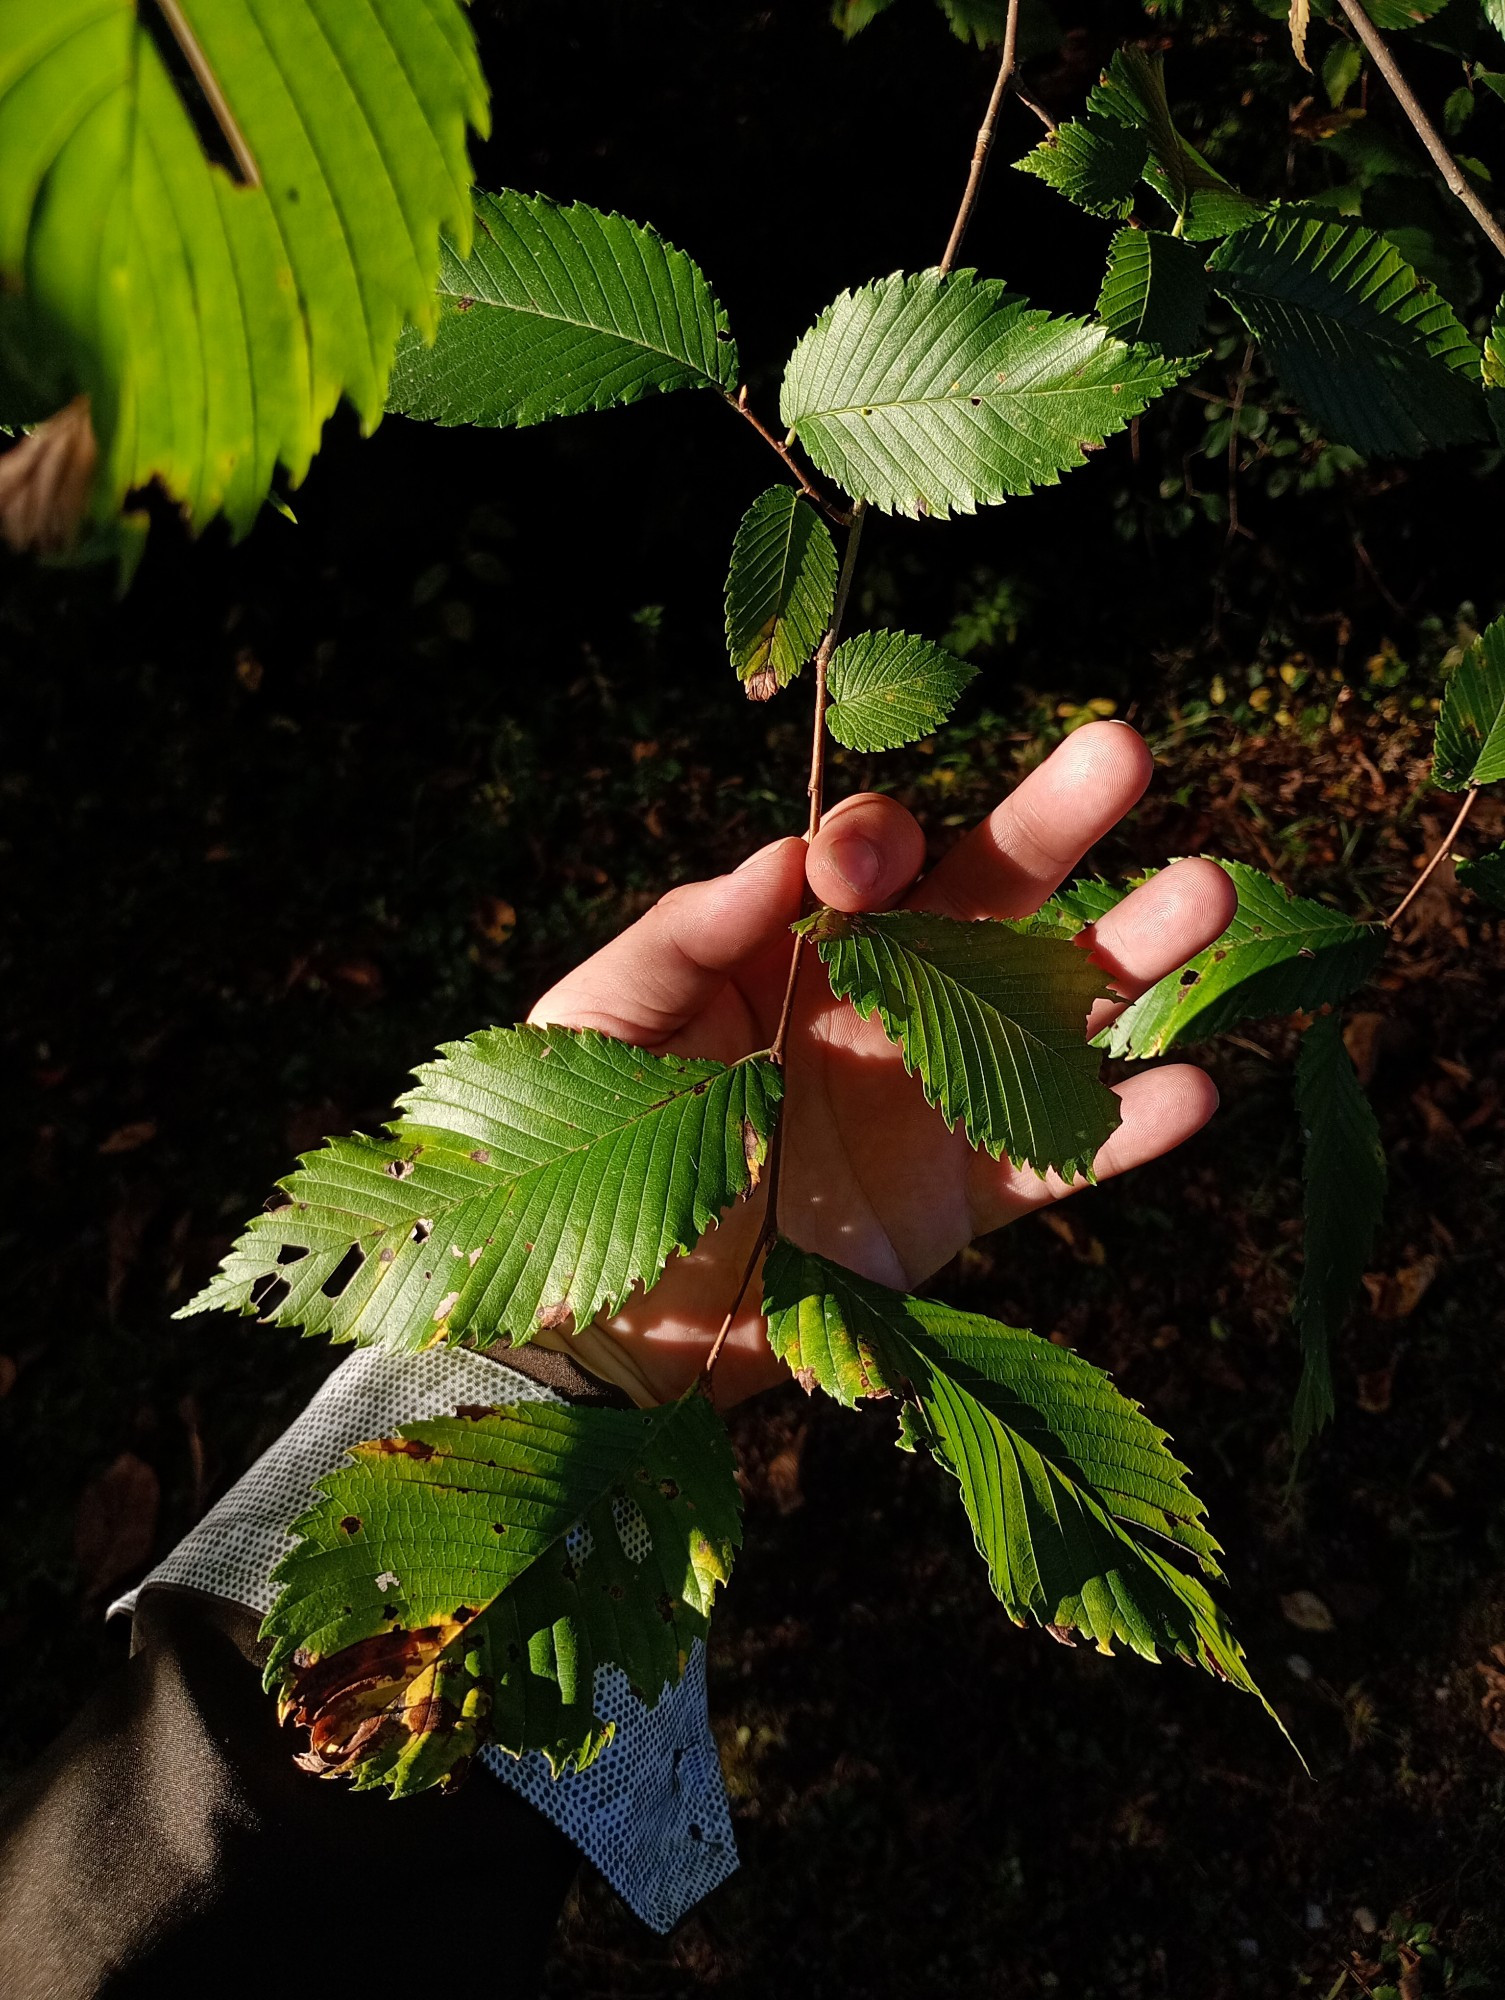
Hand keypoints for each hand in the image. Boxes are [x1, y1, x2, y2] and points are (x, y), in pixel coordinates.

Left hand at [529, 721, 1235, 1406]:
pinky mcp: (958, 1206)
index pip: (864, 865)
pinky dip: (1126, 1131)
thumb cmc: (574, 1154)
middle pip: (986, 900)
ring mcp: (930, 1102)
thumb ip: (682, 939)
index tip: (866, 868)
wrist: (604, 1329)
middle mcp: (878, 1006)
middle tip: (1126, 748)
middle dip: (1053, 825)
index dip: (878, 846)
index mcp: (789, 950)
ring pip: (1051, 1012)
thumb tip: (786, 855)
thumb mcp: (599, 1029)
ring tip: (1206, 890)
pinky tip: (1194, 1091)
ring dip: (1129, 953)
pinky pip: (1058, 1161)